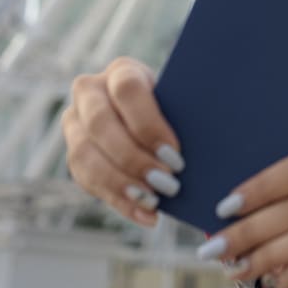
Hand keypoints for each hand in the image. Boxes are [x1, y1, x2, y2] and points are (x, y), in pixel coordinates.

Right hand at [62, 56, 184, 226]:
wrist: (158, 117)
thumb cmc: (180, 108)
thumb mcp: (183, 102)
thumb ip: (188, 115)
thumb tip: (213, 138)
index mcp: (122, 71)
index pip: (128, 90)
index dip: (149, 124)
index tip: (175, 154)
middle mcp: (90, 92)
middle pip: (101, 124)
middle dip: (135, 159)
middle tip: (169, 184)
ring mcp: (75, 123)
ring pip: (85, 155)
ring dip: (121, 183)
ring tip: (155, 202)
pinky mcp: (74, 153)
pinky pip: (87, 181)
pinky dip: (120, 202)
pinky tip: (147, 216)